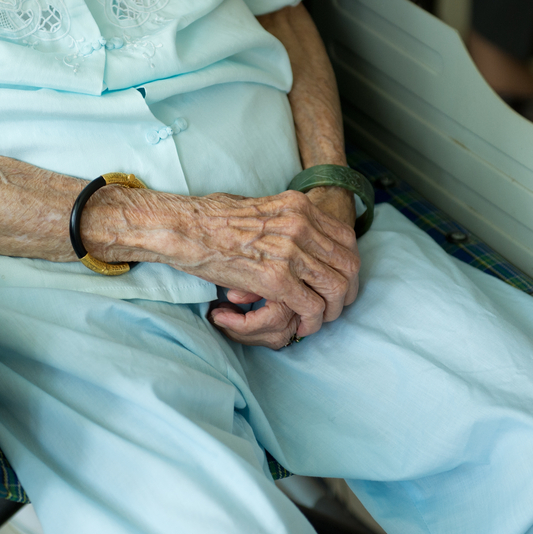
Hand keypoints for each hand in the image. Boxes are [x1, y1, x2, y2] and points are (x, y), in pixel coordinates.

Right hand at [206, 187, 359, 347]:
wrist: (184, 228)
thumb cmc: (210, 219)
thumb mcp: (259, 207)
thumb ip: (283, 220)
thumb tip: (292, 234)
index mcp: (299, 207)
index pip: (346, 239)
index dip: (348, 265)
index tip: (340, 281)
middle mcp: (301, 226)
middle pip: (348, 264)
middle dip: (346, 291)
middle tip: (335, 307)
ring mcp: (290, 252)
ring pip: (335, 289)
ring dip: (331, 310)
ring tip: (318, 320)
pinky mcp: (276, 278)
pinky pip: (311, 307)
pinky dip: (311, 321)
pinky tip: (301, 326)